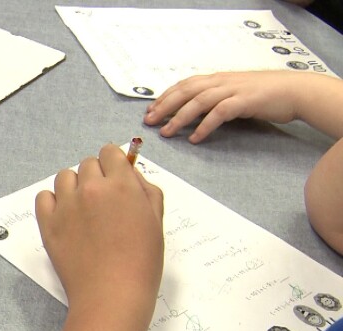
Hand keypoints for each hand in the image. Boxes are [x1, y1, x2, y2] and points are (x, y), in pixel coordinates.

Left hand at [36, 144, 163, 323]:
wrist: (111, 295)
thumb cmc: (140, 263)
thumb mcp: (155, 221)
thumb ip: (145, 190)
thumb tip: (130, 173)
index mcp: (121, 184)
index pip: (110, 152)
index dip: (114, 164)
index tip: (115, 179)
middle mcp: (91, 188)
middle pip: (87, 164)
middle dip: (96, 176)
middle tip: (102, 202)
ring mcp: (66, 205)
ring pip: (64, 177)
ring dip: (73, 186)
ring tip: (83, 209)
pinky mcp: (47, 224)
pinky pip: (43, 197)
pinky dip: (52, 202)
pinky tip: (65, 217)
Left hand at [143, 71, 303, 142]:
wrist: (294, 91)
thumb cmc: (263, 95)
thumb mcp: (232, 94)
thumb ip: (212, 100)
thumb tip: (190, 114)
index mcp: (216, 79)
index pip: (183, 85)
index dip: (165, 97)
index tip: (149, 110)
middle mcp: (221, 81)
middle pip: (185, 92)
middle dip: (164, 107)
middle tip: (149, 122)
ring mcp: (233, 90)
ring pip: (198, 101)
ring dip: (179, 117)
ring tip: (167, 132)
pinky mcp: (245, 101)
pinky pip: (220, 113)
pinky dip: (205, 125)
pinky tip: (195, 138)